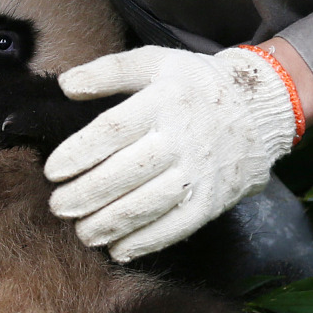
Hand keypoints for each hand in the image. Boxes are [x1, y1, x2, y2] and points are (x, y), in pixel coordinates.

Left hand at [44, 46, 298, 260]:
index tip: (53, 171)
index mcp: (163, 101)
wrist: (260, 107)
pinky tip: (118, 250)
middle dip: (87, 194)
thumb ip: (107, 72)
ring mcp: (199, 172)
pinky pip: (177, 226)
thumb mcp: (153, 62)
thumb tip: (66, 85)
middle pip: (127, 172)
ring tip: (82, 232)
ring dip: (110, 223)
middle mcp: (181, 138)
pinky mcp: (213, 200)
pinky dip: (146, 242)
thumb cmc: (194, 83)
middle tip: (58, 207)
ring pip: (149, 204)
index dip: (78, 153)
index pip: (112, 130)